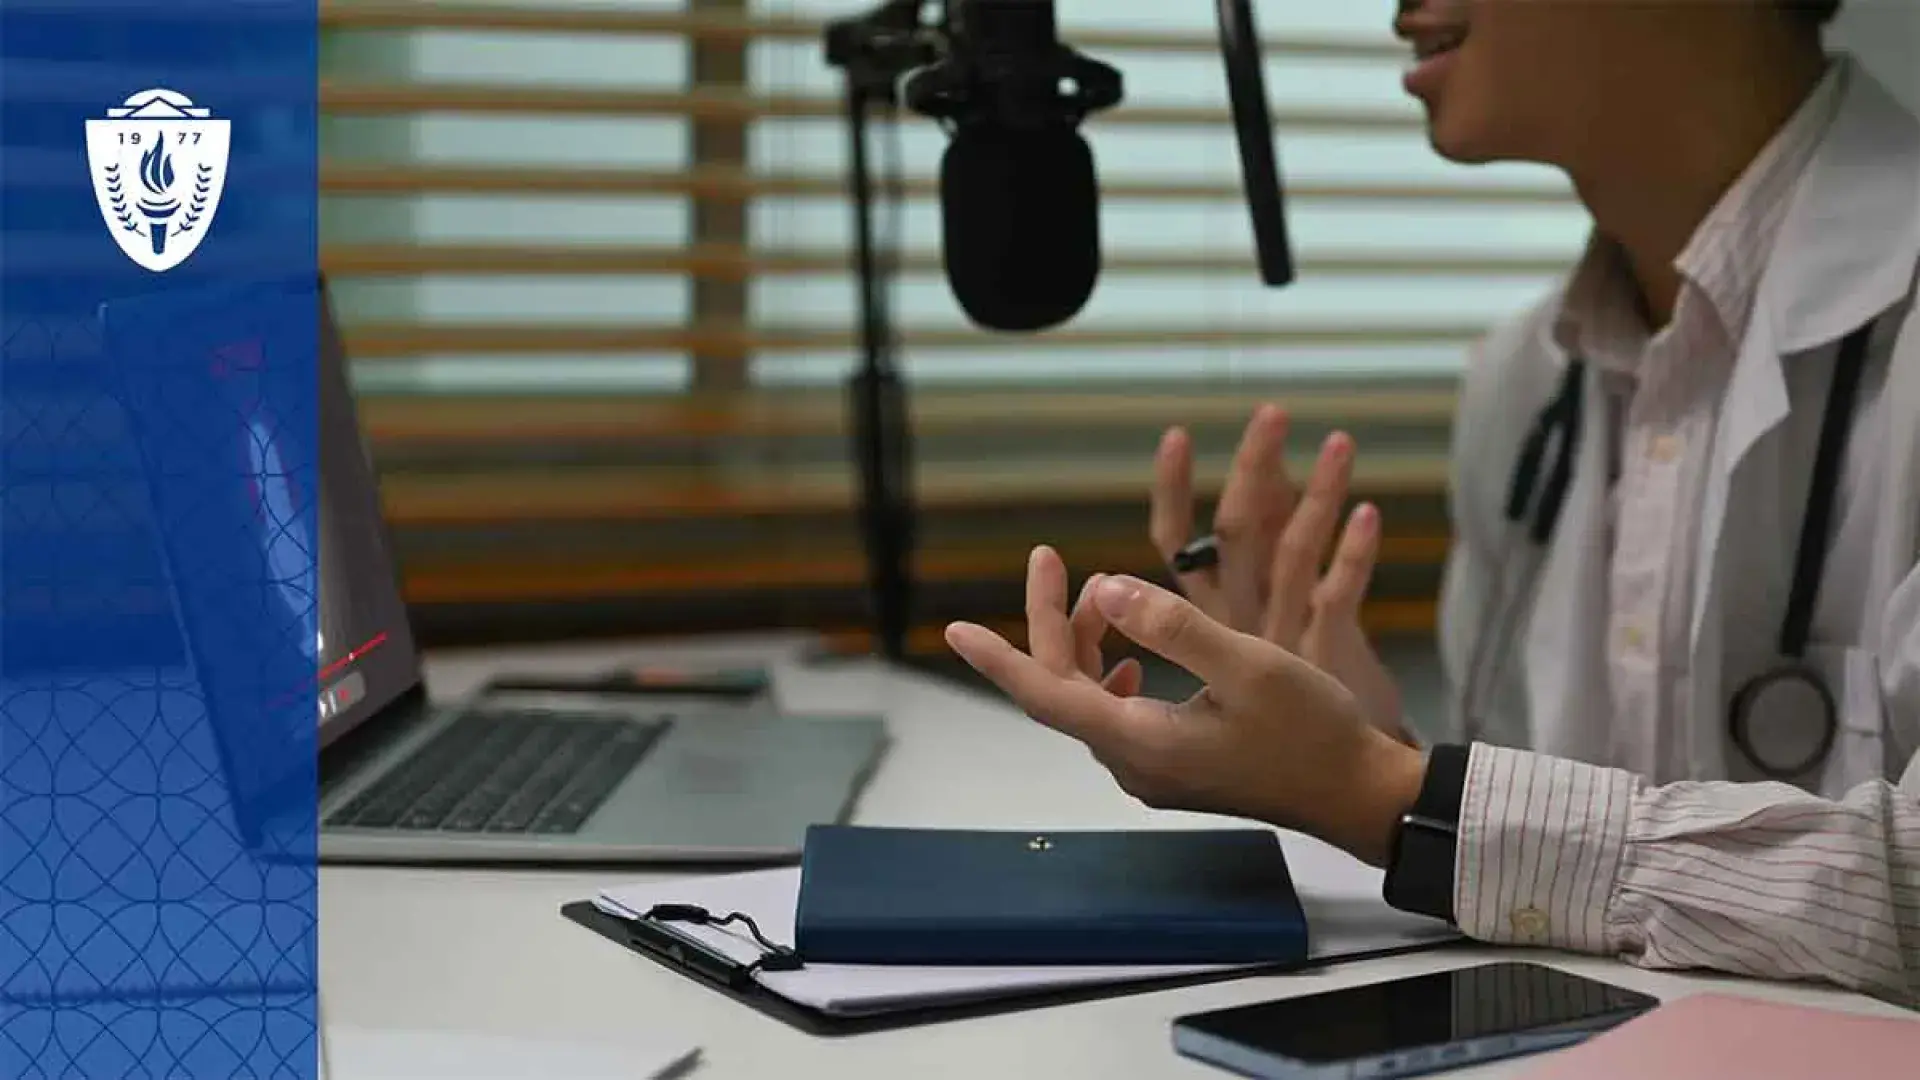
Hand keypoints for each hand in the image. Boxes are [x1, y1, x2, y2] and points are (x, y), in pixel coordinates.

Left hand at [946, 550, 1427, 866]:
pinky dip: (1113, 669)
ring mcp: (1152, 770)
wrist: (1356, 794)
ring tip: (1104, 592)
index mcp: (1140, 738)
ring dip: (1086, 642)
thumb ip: (1171, 625)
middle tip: (1052, 558)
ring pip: (1091, 697)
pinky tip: (1132, 650)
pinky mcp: (1174, 767)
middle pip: (1063, 687)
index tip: (953, 630)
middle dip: (1051, 622)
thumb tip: (1106, 588)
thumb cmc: (1311, 730)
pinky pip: (1118, 713)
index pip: (1045, 692)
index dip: (997, 657)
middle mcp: (1134, 761)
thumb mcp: (1245, 664)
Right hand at [1151, 406, 1409, 743]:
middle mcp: (1241, 621)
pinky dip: (1354, 554)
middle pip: (1236, 533)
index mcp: (1210, 619)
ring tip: (1338, 440)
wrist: (1337, 783)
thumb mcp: (1251, 635)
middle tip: (1271, 412)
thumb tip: (1233, 500)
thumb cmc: (1290, 711)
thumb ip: (1239, 571)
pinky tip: (1370, 512)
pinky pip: (1340, 596)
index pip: (1178, 543)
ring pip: (1292, 553)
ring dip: (1316, 494)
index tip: (1177, 435)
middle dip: (1251, 468)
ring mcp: (1285, 637)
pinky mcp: (1328, 654)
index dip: (1175, 490)